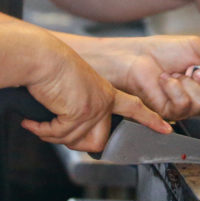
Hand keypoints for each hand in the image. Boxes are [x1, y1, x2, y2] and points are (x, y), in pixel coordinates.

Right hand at [21, 38, 169, 148]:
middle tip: (56, 128)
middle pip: (98, 142)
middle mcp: (103, 101)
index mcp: (105, 92)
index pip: (134, 108)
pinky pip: (60, 135)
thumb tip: (71, 126)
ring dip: (52, 134)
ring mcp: (94, 107)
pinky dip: (43, 131)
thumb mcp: (73, 89)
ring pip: (74, 142)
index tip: (166, 129)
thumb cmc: (50, 69)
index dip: (150, 120)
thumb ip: (80, 108)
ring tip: (42, 118)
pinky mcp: (80, 112)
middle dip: (73, 142)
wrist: (42, 57)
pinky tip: (33, 121)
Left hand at [81, 35, 199, 120]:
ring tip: (175, 72)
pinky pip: (181, 105)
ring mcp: (182, 108)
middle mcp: (196, 100)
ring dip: (187, 83)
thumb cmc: (162, 50)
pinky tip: (165, 78)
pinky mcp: (166, 112)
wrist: (136, 55)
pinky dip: (174, 87)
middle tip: (197, 71)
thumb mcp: (198, 48)